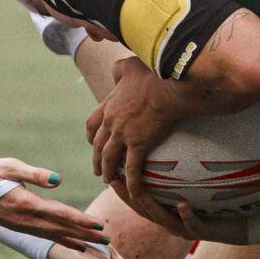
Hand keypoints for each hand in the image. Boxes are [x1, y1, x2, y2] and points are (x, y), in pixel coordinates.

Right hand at [0, 158, 107, 246]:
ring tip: (97, 245)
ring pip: (55, 235)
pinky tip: (75, 245)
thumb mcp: (10, 167)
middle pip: (61, 229)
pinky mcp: (20, 227)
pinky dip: (63, 241)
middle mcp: (26, 219)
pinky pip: (46, 237)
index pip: (59, 214)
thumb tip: (59, 180)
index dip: (80, 220)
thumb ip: (35, 174)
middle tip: (107, 242)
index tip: (99, 226)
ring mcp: (22, 226)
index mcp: (26, 204)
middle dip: (85, 235)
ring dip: (77, 240)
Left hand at [84, 54, 183, 204]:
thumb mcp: (129, 65)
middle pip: (98, 145)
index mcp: (109, 105)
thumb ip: (119, 70)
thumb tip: (114, 71)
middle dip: (97, 158)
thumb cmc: (152, 73)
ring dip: (108, 171)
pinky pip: (133, 169)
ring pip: (110, 159)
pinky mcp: (138, 144)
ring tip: (109, 181)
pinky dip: (132, 183)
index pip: (92, 124)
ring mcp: (123, 135)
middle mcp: (111, 122)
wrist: (168, 86)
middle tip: (98, 170)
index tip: (93, 143)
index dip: (91, 136)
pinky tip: (134, 192)